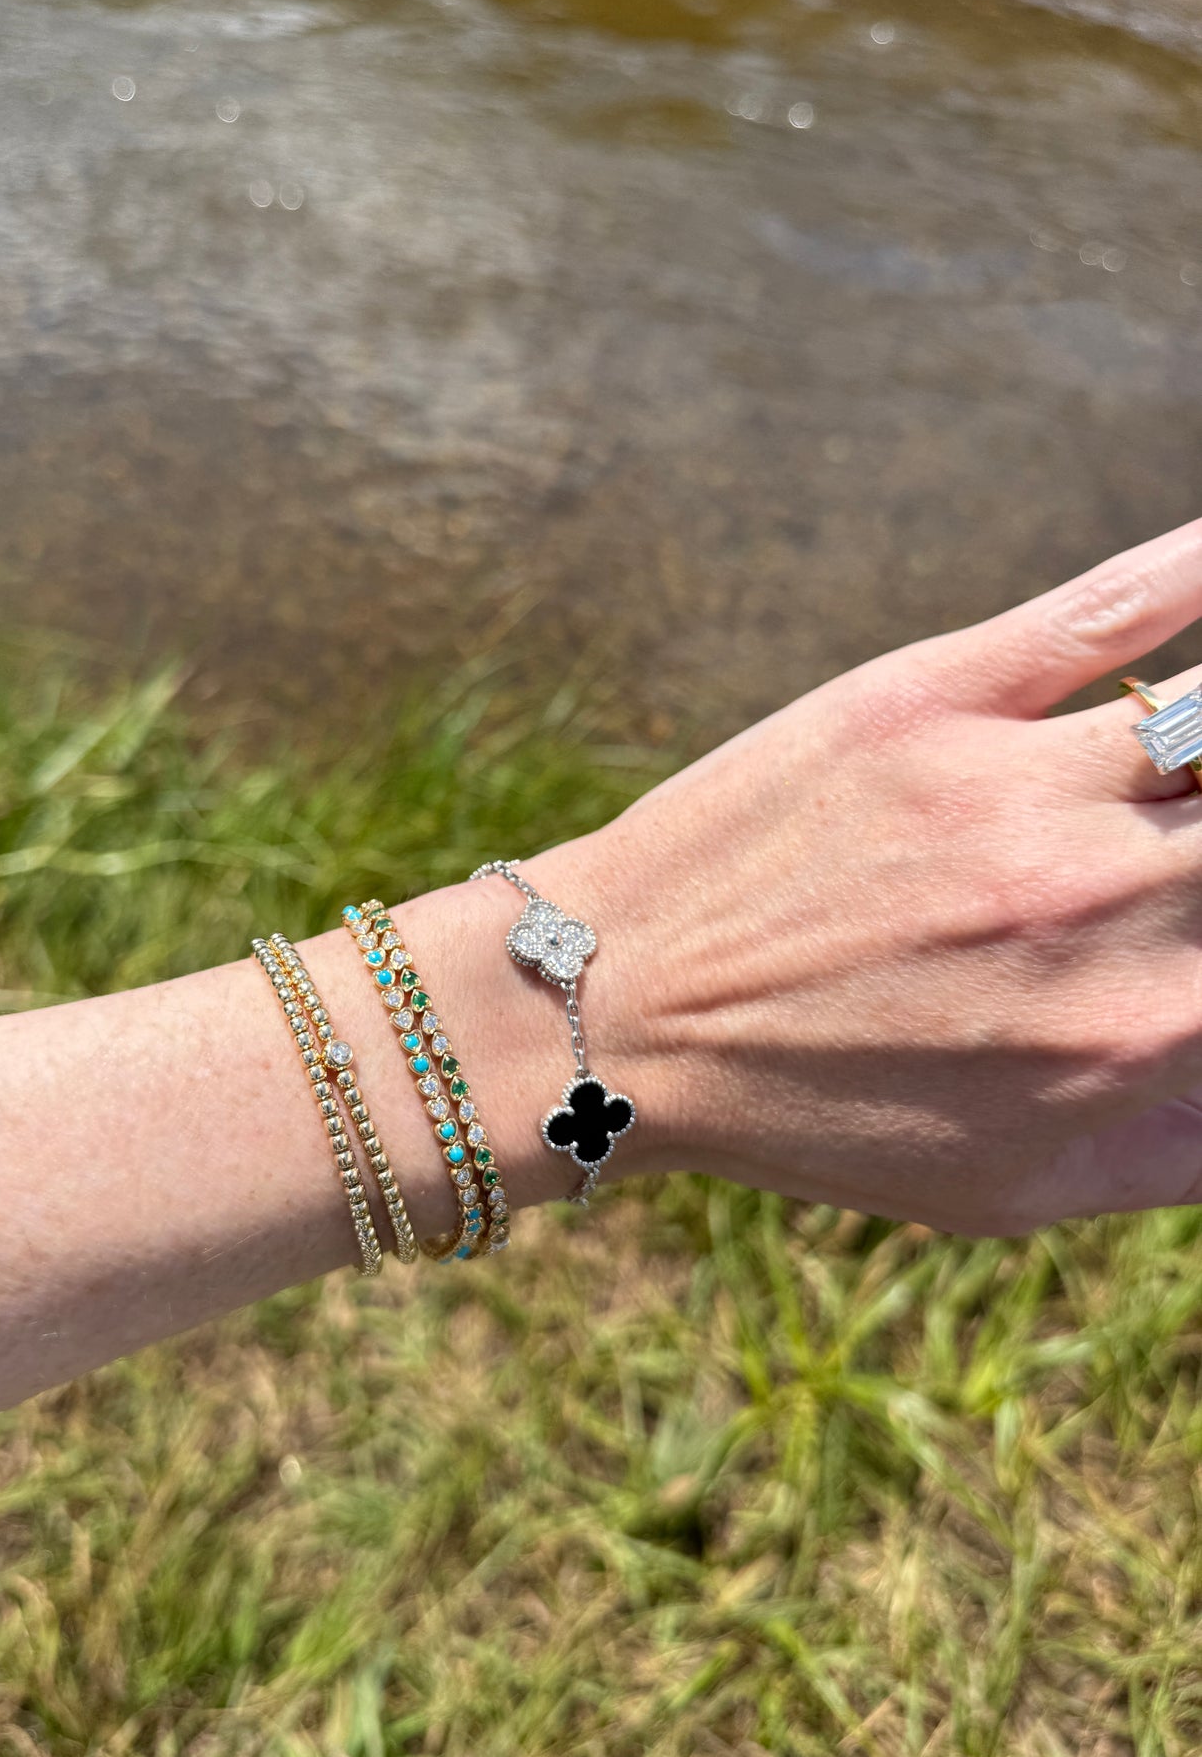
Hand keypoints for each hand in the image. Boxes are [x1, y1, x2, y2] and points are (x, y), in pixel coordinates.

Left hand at [539, 517, 1201, 1234]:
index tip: (1194, 927)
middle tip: (1182, 852)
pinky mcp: (929, 695)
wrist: (614, 1011)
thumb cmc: (810, 1113)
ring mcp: (1015, 782)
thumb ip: (1176, 1148)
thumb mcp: (1007, 1189)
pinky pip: (1108, 608)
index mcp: (1138, 1030)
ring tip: (1195, 762)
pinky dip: (1188, 568)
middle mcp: (1100, 895)